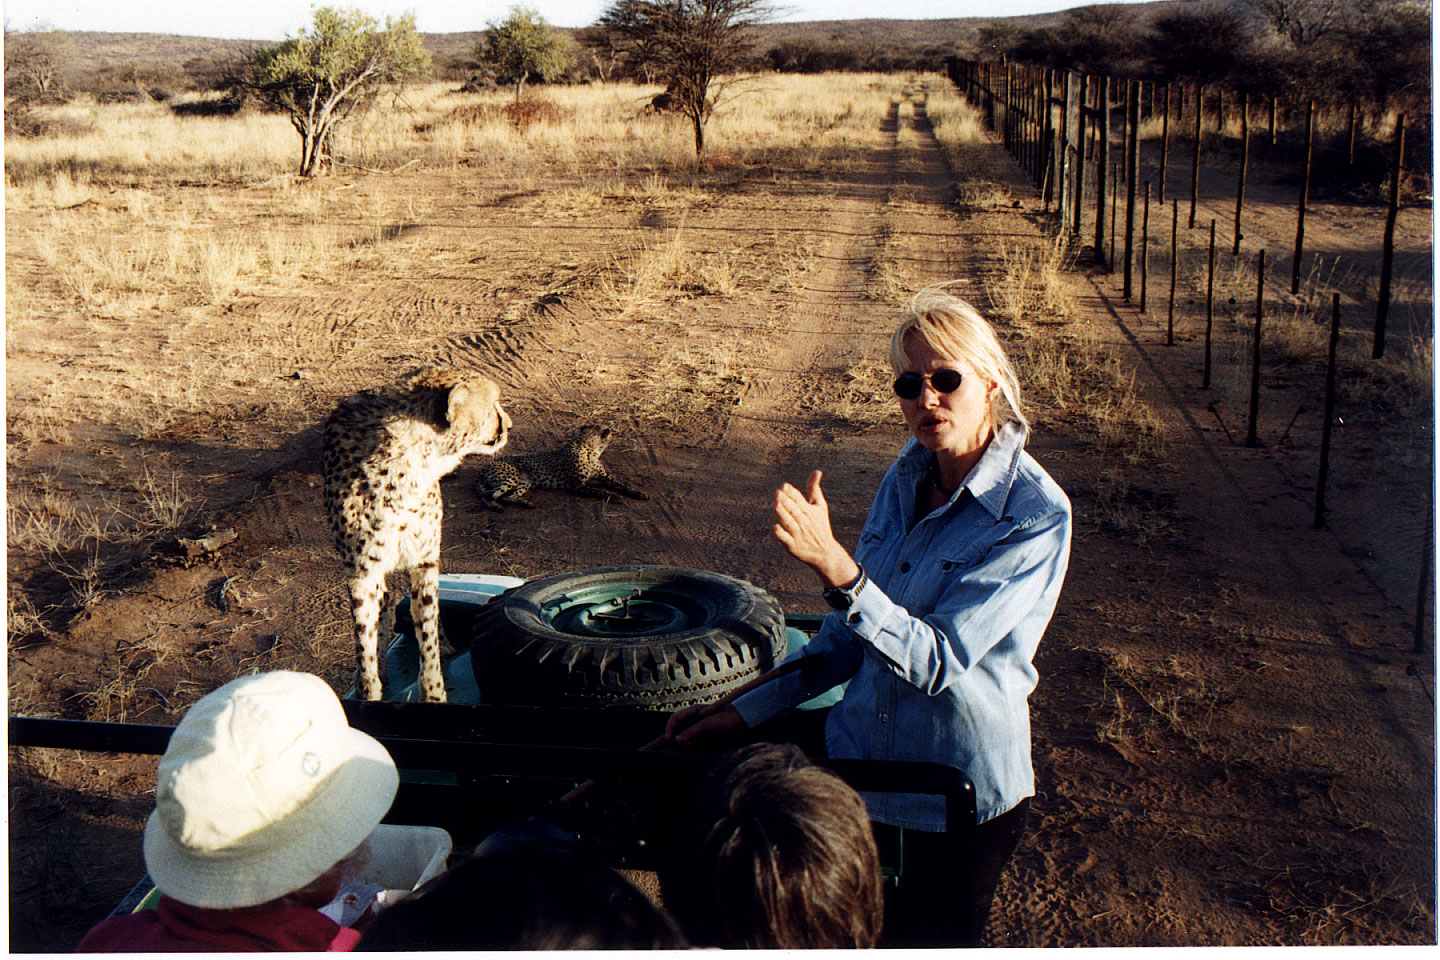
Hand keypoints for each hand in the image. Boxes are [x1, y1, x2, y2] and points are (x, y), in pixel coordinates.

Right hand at [664, 703, 743, 745]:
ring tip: (690, 746)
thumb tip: (677, 740)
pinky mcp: (709, 732)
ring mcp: (702, 725)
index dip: (670, 728)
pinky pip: (697, 738)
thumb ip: (692, 731)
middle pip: (680, 727)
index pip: (675, 718)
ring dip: (688, 741)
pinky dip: (695, 743)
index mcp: (693, 711)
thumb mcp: (706, 725)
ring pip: (689, 735)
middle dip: (679, 736)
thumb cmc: (725, 718)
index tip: (669, 739)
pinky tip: (697, 746)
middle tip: (682, 745)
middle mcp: (696, 718)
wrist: (742, 719)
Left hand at [773, 470, 859, 589]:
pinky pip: (786, 539)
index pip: (799, 500)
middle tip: (777, 492)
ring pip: (789, 522)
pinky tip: (775, 527)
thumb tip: (817, 471)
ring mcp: (798, 534)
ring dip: (783, 513)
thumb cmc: (820, 526)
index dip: (792, 493)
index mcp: (810, 511)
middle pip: (793, 510)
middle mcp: (804, 522)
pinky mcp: (792, 546)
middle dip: (785, 501)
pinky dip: (781, 534)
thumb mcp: (820, 507)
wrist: (825, 552)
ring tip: (776, 504)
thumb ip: (814, 489)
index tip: (784, 486)